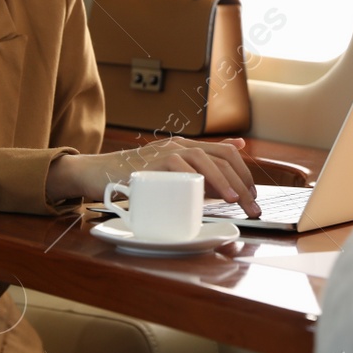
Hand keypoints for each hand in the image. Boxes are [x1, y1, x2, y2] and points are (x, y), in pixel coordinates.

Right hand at [47, 136, 260, 217]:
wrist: (98, 174)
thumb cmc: (137, 177)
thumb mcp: (172, 173)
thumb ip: (200, 166)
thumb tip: (237, 148)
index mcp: (189, 147)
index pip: (228, 153)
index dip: (246, 174)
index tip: (254, 198)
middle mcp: (181, 145)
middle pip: (223, 158)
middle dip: (243, 184)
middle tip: (253, 208)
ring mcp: (166, 151)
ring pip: (206, 160)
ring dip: (226, 182)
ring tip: (237, 201)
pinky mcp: (153, 162)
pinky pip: (180, 166)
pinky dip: (198, 181)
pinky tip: (209, 195)